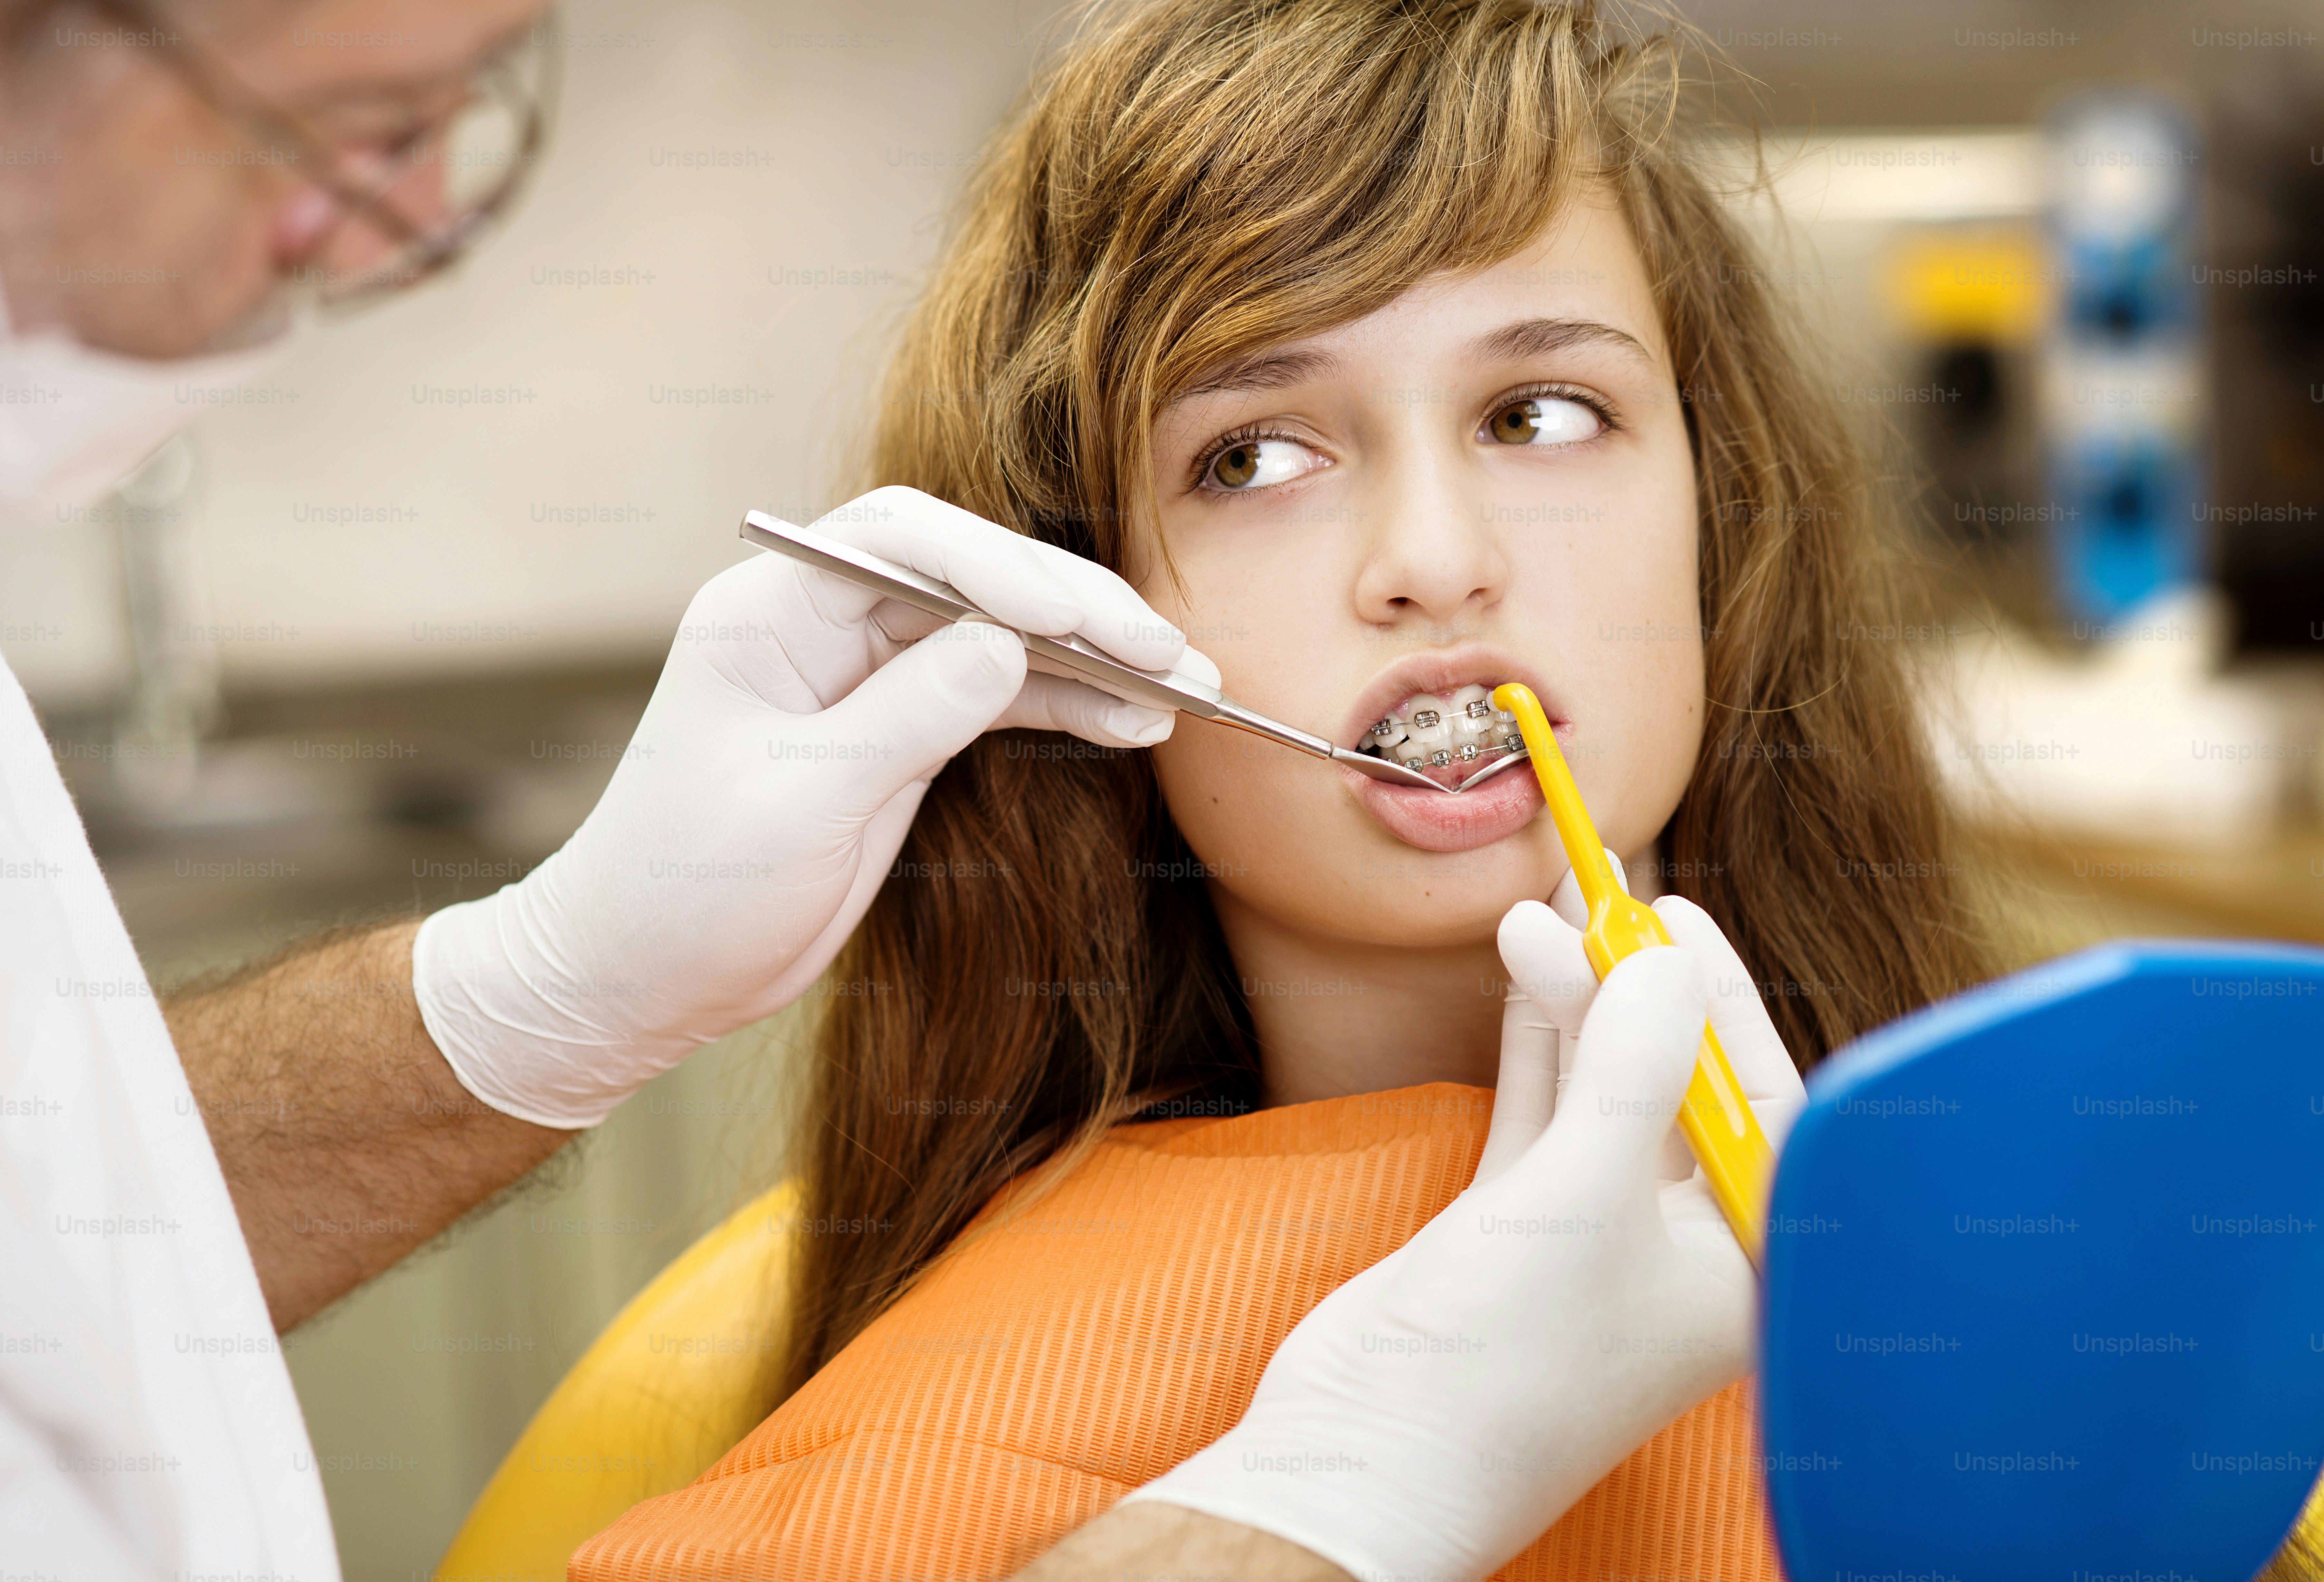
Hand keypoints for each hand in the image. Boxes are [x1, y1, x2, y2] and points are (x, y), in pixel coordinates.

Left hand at [411, 486, 1213, 1127]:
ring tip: (1185, 687)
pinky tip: (1135, 724)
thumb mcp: (800, 803)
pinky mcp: (899, 733)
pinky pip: (998, 701)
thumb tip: (1005, 645)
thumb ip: (906, 715)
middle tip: (1170, 649)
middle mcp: (822, 626)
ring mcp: (866, 678)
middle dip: (1074, 612)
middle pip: (969, 581)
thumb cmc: (686, 890)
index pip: (904, 543)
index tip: (1076, 615)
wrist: (639, 976)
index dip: (1000, 567)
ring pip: (999, 640)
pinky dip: (1066, 710)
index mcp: (771, 613)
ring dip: (1091, 662)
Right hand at [1122, 889, 1806, 1581]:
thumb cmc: (1503, 1358)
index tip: (1677, 918)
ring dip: (1575, 1004)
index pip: (1760, 1107)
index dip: (1724, 1005)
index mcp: (1740, 1270)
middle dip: (1639, 993)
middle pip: (1678, 1088)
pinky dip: (1533, 1045)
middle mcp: (1680, 1252)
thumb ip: (1633, 1064)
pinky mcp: (1514, 1229)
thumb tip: (1670, 954)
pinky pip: (1542, 1114)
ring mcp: (1591, 1238)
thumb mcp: (1584, 1193)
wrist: (1368, 1459)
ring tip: (1536, 914)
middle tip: (1602, 901)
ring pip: (1601, 1091)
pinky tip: (1521, 973)